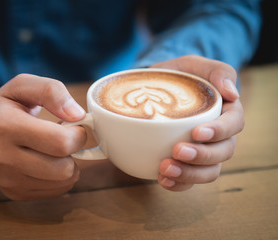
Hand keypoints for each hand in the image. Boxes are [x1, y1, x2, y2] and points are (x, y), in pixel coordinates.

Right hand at [0, 74, 86, 199]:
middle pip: (64, 168)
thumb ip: (52, 92)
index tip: (74, 126)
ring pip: (63, 183)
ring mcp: (7, 180)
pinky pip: (56, 191)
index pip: (60, 142)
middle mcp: (1, 158)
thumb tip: (78, 115)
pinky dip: (59, 177)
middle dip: (74, 151)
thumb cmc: (4, 105)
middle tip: (64, 138)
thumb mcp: (23, 85)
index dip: (78, 134)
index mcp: (5, 127)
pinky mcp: (14, 194)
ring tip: (53, 149)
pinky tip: (47, 162)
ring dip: (68, 165)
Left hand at [150, 55, 243, 190]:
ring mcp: (203, 151)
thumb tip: (232, 94)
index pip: (233, 125)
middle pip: (223, 152)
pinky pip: (189, 181)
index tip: (197, 133)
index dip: (219, 131)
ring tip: (165, 170)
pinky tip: (163, 180)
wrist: (154, 89)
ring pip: (208, 171)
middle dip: (202, 156)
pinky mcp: (186, 163)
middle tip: (177, 151)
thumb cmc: (177, 76)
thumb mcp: (193, 64)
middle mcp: (218, 135)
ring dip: (190, 174)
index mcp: (224, 111)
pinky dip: (179, 184)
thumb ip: (216, 71)